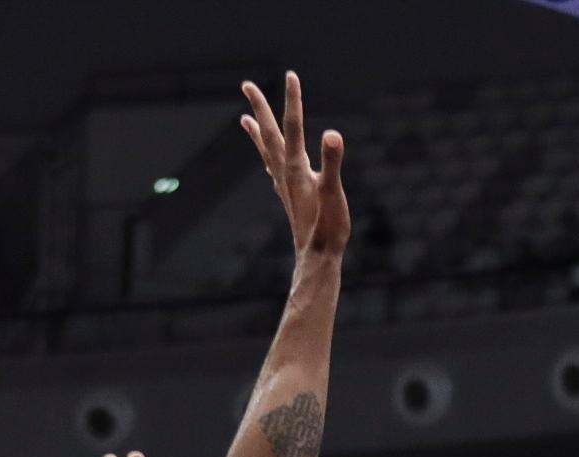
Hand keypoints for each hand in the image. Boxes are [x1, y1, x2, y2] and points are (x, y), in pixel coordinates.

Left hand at [241, 72, 347, 258]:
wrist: (316, 259)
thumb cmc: (327, 229)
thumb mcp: (334, 193)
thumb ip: (333, 162)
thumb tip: (333, 135)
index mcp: (296, 168)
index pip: (294, 126)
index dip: (293, 99)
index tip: (290, 74)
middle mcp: (285, 174)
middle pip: (269, 134)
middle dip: (260, 107)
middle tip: (247, 84)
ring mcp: (285, 186)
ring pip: (267, 151)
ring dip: (256, 132)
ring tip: (244, 118)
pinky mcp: (290, 197)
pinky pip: (273, 169)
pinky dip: (268, 157)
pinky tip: (269, 161)